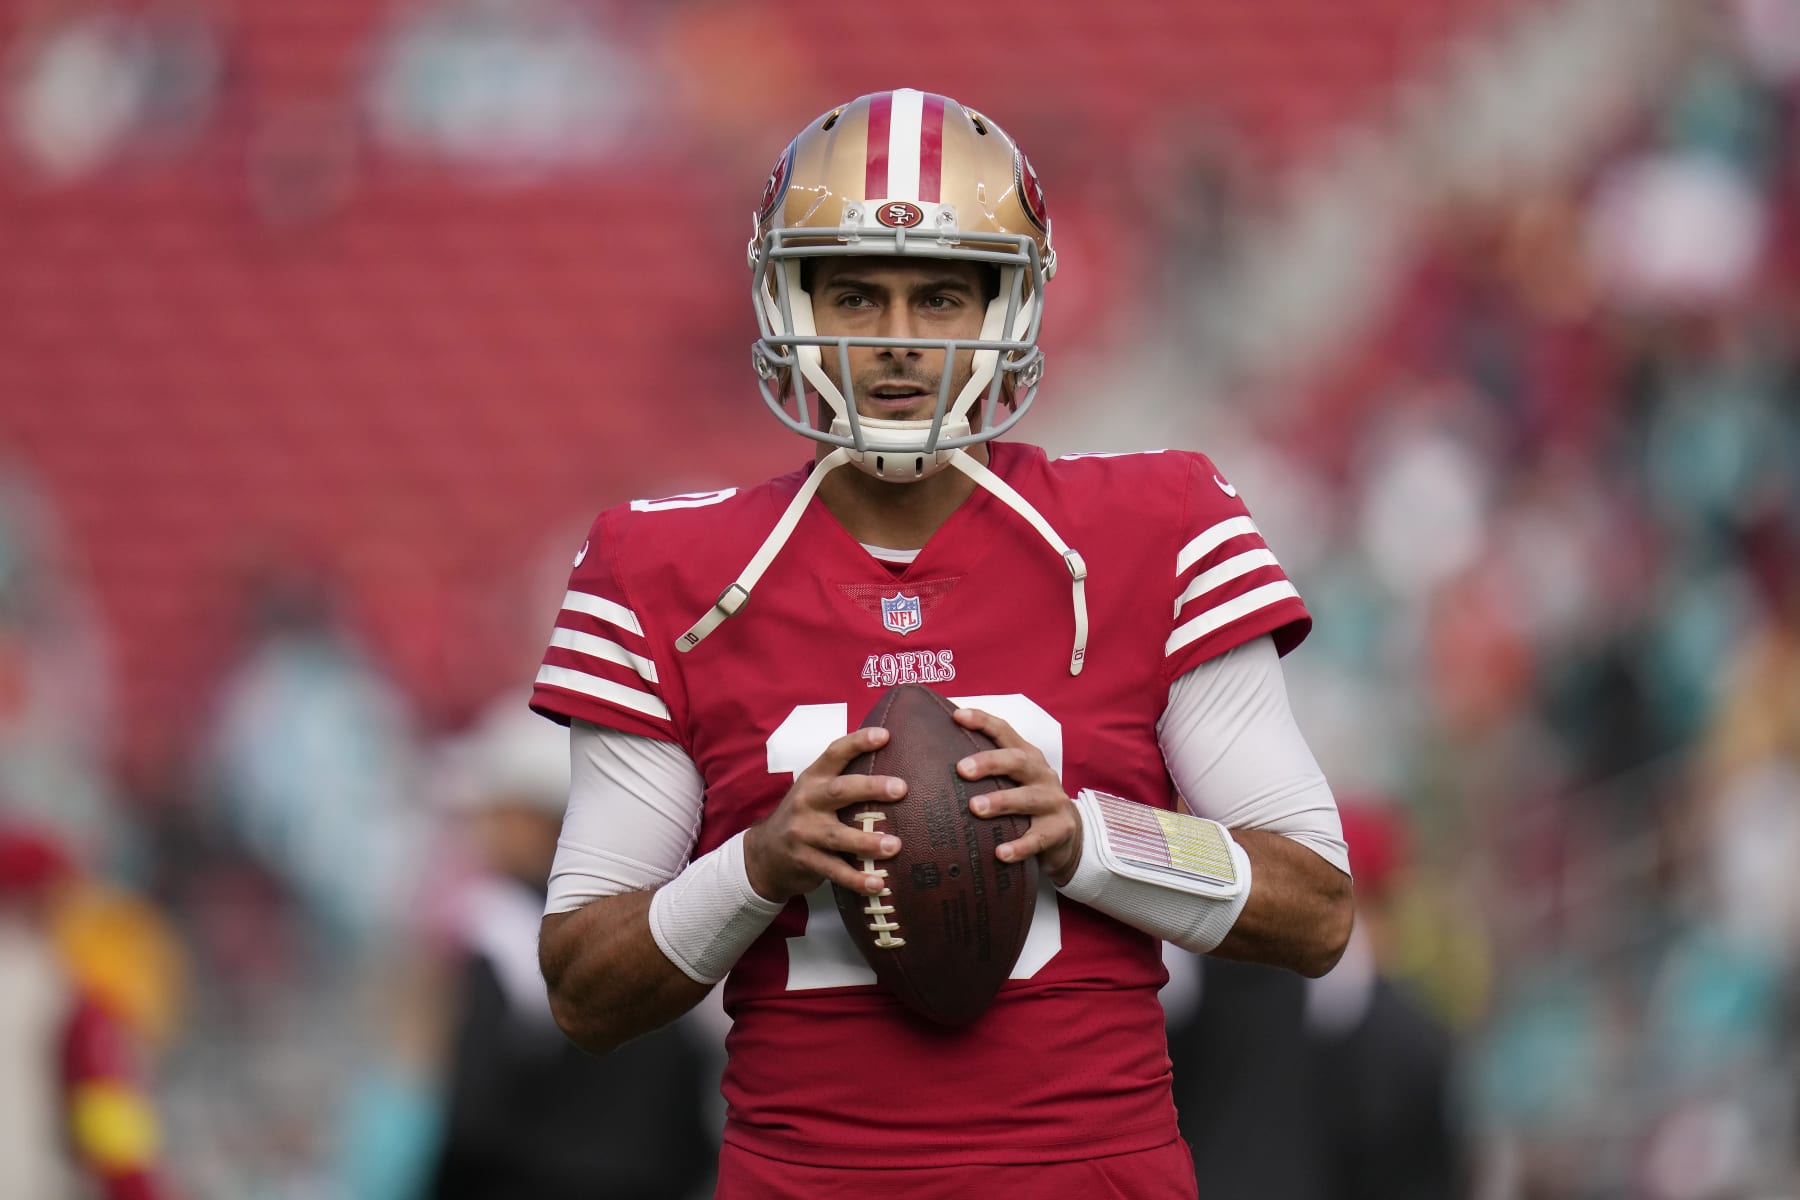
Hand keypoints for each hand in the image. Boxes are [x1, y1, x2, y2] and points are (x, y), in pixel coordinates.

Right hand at [743, 726, 906, 902]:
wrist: (763, 854)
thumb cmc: (803, 817)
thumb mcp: (814, 792)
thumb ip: (844, 781)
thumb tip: (894, 765)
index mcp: (813, 779)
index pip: (834, 753)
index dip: (858, 742)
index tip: (884, 735)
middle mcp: (807, 802)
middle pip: (840, 791)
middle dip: (871, 788)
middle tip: (901, 788)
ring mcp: (804, 833)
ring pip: (838, 836)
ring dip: (867, 842)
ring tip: (895, 846)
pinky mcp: (805, 861)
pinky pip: (834, 871)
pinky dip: (857, 879)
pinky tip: (878, 884)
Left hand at [952, 708, 1083, 885]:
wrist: (1068, 834)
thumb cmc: (1026, 802)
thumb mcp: (1011, 781)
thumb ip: (984, 771)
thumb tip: (927, 765)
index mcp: (1026, 756)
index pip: (1005, 732)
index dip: (983, 721)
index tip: (957, 716)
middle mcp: (1041, 774)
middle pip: (1018, 761)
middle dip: (990, 762)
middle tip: (962, 769)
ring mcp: (1053, 801)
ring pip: (1028, 798)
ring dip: (1001, 801)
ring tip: (975, 807)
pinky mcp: (1060, 830)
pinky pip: (1038, 839)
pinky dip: (1019, 846)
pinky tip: (1000, 853)